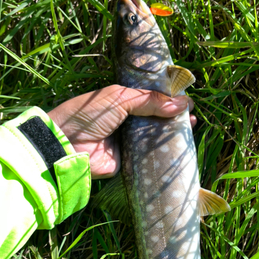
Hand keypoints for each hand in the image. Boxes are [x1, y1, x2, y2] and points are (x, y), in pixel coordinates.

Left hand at [48, 85, 195, 178]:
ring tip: (191, 128)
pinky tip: (180, 147)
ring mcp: (130, 141)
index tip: (186, 99)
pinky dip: (164, 152)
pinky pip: (151, 155)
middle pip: (157, 117)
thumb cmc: (88, 115)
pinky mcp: (131, 160)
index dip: (168, 98)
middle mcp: (128, 120)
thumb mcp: (118, 99)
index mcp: (123, 101)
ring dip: (172, 133)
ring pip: (156, 136)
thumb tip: (181, 104)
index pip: (151, 98)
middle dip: (174, 116)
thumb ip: (149, 100)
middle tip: (192, 116)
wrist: (66, 145)